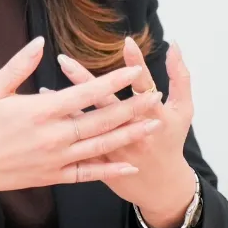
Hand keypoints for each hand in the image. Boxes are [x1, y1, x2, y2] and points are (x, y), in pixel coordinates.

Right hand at [0, 36, 164, 201]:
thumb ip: (19, 65)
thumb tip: (40, 42)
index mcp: (39, 111)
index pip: (85, 93)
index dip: (111, 82)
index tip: (132, 72)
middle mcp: (53, 136)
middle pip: (101, 120)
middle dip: (131, 108)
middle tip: (156, 96)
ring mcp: (54, 159)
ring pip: (100, 147)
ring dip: (129, 136)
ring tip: (153, 126)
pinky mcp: (51, 177)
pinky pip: (86, 175)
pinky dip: (109, 170)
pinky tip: (129, 165)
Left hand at [51, 38, 194, 227]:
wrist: (161, 187)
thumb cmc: (171, 139)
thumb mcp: (183, 109)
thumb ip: (180, 76)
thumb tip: (174, 44)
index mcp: (155, 116)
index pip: (144, 85)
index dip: (137, 64)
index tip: (126, 41)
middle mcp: (134, 131)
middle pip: (107, 102)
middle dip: (85, 80)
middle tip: (63, 59)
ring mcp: (115, 148)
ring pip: (87, 123)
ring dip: (66, 104)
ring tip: (43, 87)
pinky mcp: (100, 162)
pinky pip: (76, 142)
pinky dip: (60, 125)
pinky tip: (44, 106)